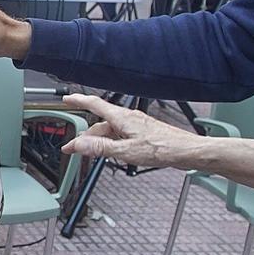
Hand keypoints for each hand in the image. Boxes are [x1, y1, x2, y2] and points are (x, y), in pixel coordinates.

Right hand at [61, 94, 196, 166]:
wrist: (187, 151)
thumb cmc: (164, 149)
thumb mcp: (126, 152)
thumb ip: (100, 148)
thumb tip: (79, 144)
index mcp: (122, 118)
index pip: (94, 104)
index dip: (78, 101)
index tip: (66, 100)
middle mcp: (129, 118)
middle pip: (100, 123)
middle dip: (86, 135)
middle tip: (74, 148)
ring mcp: (137, 125)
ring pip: (111, 130)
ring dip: (100, 141)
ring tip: (94, 155)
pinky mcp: (143, 132)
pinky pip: (121, 134)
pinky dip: (112, 142)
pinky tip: (115, 153)